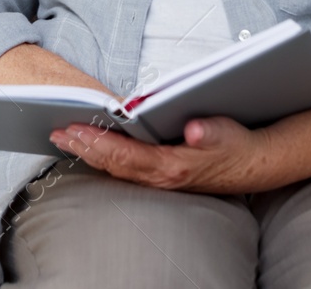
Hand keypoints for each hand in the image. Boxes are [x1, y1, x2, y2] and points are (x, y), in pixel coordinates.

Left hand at [49, 116, 277, 193]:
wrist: (254, 165)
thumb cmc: (238, 146)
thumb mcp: (227, 134)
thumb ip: (210, 132)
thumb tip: (195, 130)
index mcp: (172, 166)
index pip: (125, 156)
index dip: (97, 143)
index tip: (74, 129)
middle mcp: (161, 176)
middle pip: (113, 165)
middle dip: (84, 148)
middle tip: (56, 132)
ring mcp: (160, 179)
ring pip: (116, 169)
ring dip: (90, 153)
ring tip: (66, 139)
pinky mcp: (161, 175)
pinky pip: (124, 169)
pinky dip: (104, 158)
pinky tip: (93, 149)